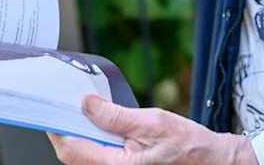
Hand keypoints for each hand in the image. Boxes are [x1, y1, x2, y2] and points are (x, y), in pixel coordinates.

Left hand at [47, 95, 258, 164]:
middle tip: (65, 107)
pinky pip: (97, 160)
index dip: (58, 129)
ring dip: (79, 137)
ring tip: (82, 113)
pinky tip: (97, 128)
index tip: (53, 110)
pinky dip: (92, 143)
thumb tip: (87, 105)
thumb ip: (116, 116)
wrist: (210, 162)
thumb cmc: (187, 146)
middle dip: (67, 131)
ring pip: (84, 159)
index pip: (72, 151)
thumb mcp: (152, 122)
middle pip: (74, 156)